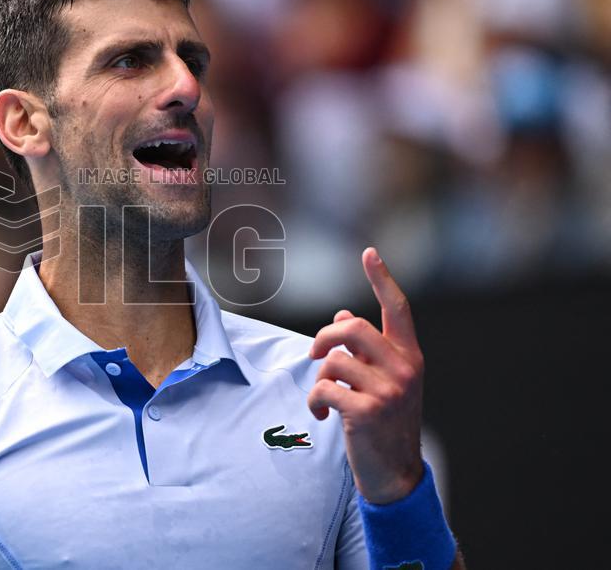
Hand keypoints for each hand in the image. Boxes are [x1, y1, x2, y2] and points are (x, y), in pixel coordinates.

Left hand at [307, 247, 424, 503]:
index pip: (398, 308)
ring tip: (325, 396)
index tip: (369, 253)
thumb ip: (366, 350)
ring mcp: (389, 390)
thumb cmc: (384, 421)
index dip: (382, 279)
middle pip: (352, 328)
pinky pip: (324, 388)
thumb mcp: (381, 382)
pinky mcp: (368, 411)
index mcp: (410, 356)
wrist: (395, 473)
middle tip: (315, 354)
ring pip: (334, 360)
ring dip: (320, 377)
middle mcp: (405, 368)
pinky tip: (322, 415)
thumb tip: (344, 314)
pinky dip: (315, 401)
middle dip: (324, 338)